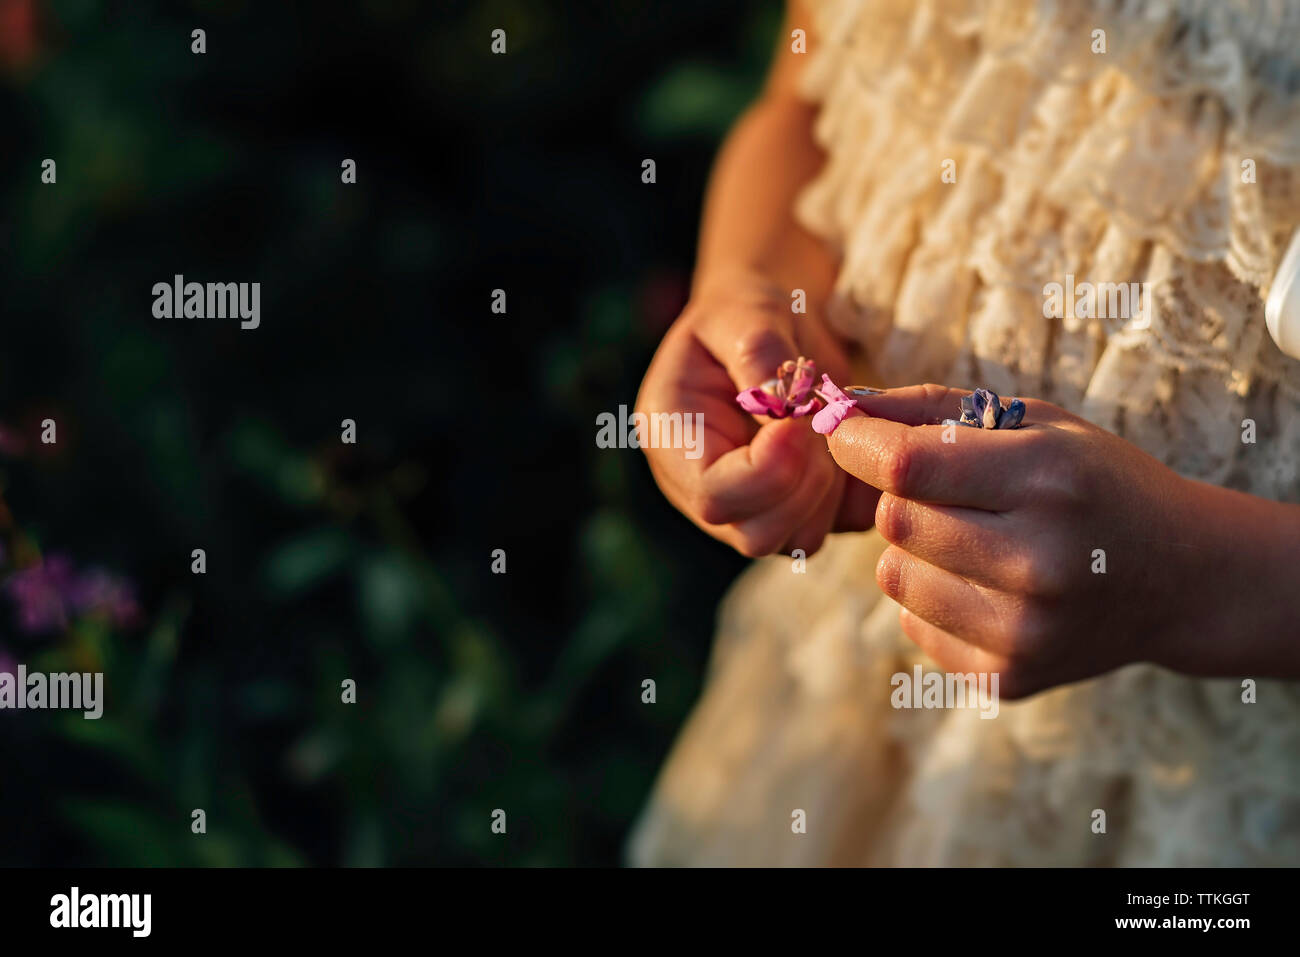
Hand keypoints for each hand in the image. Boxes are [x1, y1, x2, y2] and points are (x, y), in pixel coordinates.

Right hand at [636, 272, 878, 556]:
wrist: (770, 328)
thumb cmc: (747, 313)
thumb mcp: (746, 313)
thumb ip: (758, 355)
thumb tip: (782, 406)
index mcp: (671, 439)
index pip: (713, 495)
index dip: (769, 469)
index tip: (804, 415)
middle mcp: (700, 488)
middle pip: (755, 533)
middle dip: (806, 481)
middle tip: (825, 417)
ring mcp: (747, 508)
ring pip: (799, 540)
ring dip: (832, 486)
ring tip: (832, 424)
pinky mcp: (791, 513)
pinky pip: (835, 527)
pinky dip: (853, 492)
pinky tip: (849, 441)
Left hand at [826, 384, 1240, 696]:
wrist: (1181, 576)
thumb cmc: (1093, 481)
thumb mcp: (1034, 423)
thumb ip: (931, 409)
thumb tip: (838, 407)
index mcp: (1048, 482)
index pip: (908, 465)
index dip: (857, 444)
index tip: (842, 429)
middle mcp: (1038, 562)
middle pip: (894, 521)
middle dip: (900, 496)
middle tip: (947, 490)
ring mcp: (1023, 631)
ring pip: (893, 576)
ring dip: (913, 550)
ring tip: (974, 539)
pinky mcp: (1007, 677)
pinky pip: (912, 625)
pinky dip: (930, 599)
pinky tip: (987, 586)